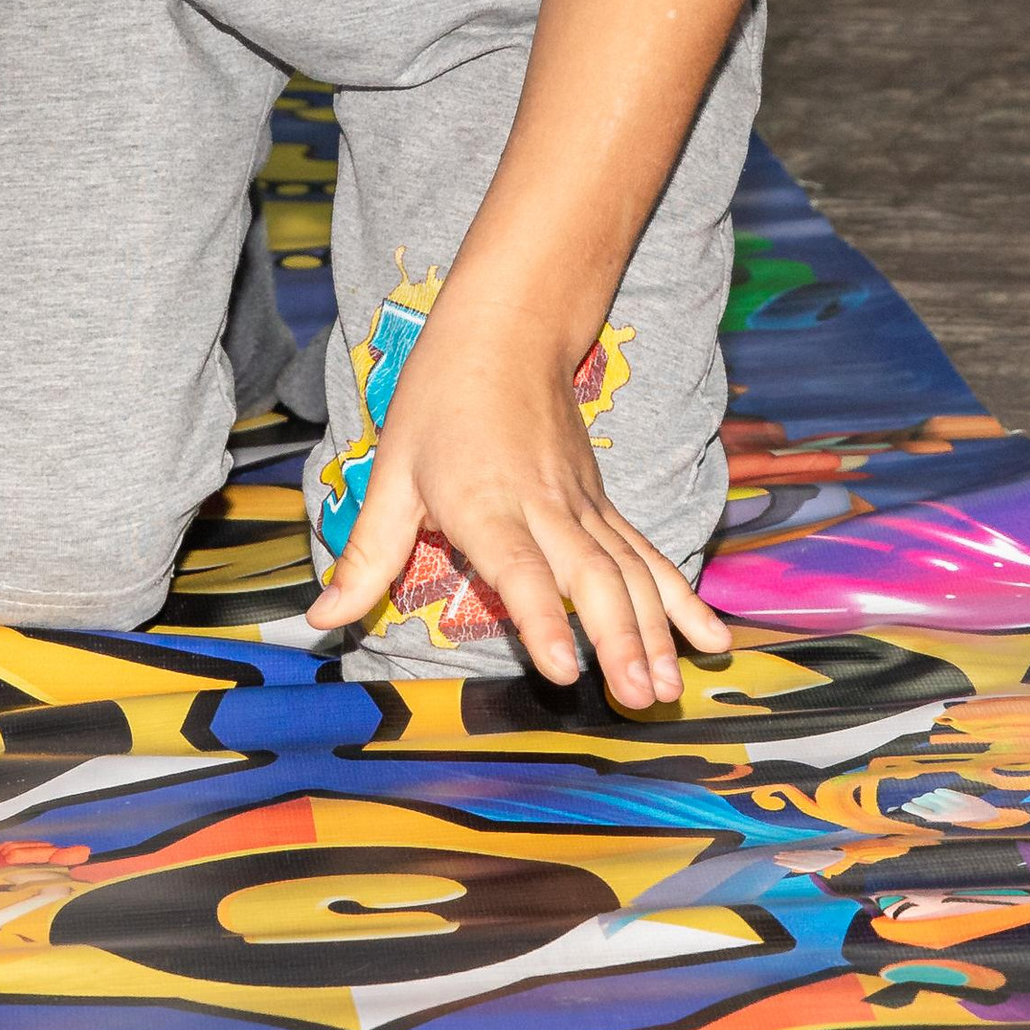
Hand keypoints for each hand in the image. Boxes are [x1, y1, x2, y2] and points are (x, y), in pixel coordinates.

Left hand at [307, 308, 728, 707]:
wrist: (507, 329)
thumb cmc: (439, 399)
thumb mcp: (390, 473)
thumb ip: (366, 557)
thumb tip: (320, 620)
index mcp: (483, 502)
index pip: (520, 568)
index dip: (542, 619)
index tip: (564, 670)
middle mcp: (542, 507)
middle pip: (592, 577)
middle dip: (619, 641)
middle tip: (638, 700)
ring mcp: (582, 505)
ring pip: (629, 571)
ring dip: (653, 632)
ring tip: (667, 690)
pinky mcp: (603, 504)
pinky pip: (647, 554)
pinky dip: (681, 597)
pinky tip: (709, 638)